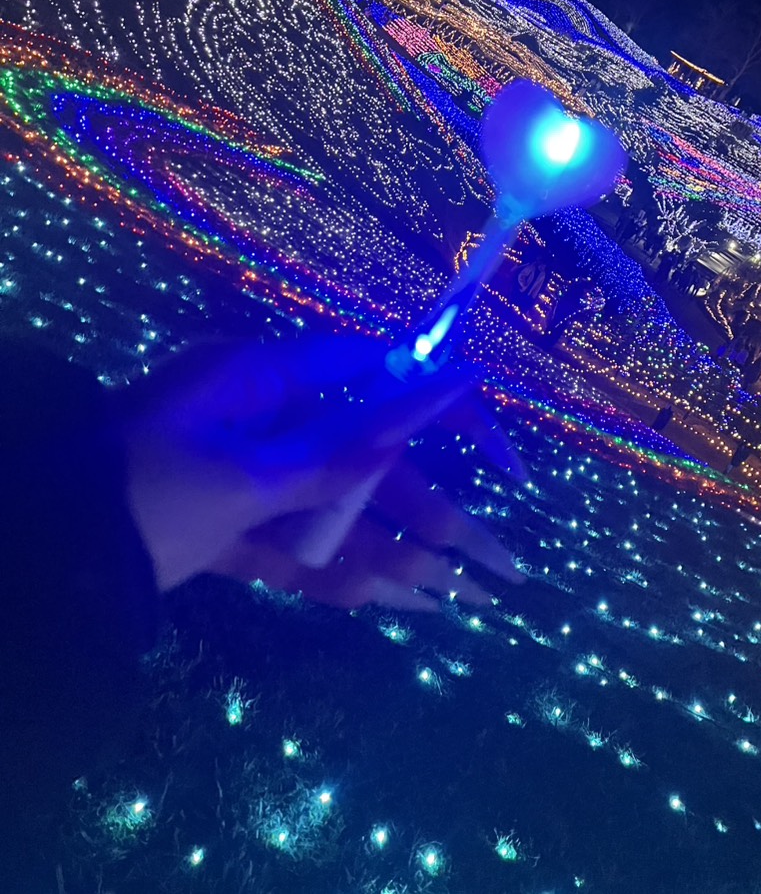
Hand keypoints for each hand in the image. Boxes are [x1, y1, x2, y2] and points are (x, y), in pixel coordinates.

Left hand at [122, 337, 525, 609]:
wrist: (40, 563)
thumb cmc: (144, 492)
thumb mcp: (254, 476)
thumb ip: (356, 446)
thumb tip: (447, 382)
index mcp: (265, 378)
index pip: (381, 375)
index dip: (445, 410)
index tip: (499, 456)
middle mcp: (262, 419)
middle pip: (366, 464)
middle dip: (432, 517)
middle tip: (500, 565)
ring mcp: (242, 475)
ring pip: (336, 514)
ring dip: (394, 554)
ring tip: (462, 597)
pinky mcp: (223, 527)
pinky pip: (296, 547)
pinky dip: (339, 575)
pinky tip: (398, 600)